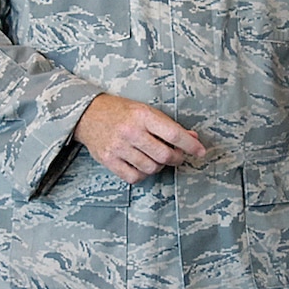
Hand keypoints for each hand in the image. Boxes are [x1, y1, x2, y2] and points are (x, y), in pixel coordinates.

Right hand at [75, 93, 206, 183]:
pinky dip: (142, 175)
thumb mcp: (146, 111)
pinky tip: (141, 165)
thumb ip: (168, 125)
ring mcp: (118, 147)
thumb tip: (192, 138)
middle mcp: (131, 131)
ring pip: (151, 168)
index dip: (190, 145)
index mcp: (142, 115)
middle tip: (177, 156)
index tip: (200, 152)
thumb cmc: (121, 112)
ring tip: (155, 158)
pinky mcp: (108, 160)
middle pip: (164, 155)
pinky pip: (134, 177)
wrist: (88, 114)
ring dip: (159, 167)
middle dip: (176, 158)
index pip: (173, 134)